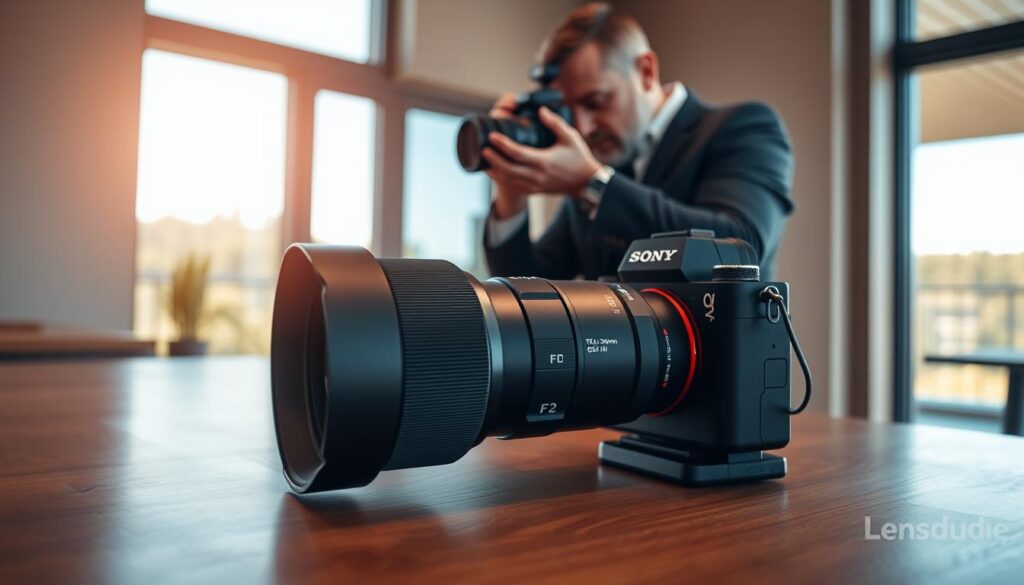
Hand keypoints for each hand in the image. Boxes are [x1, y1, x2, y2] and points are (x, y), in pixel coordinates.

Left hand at [484, 107, 601, 217]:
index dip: (502, 144)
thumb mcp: (570, 137)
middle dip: (494, 159)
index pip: (517, 153)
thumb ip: (554, 122)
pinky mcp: (535, 190)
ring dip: (495, 170)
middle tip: (484, 148)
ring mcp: (535, 185)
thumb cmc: (579, 158)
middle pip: (508, 169)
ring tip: (485, 160)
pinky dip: (502, 180)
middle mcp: (537, 175)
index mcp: (544, 161)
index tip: (492, 136)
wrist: (586, 182)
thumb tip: (540, 110)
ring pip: (508, 180)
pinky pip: (514, 186)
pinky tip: (495, 172)